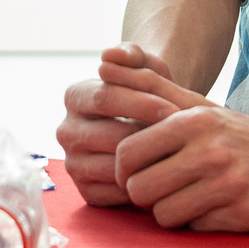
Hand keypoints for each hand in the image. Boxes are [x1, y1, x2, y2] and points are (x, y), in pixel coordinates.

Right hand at [57, 43, 189, 206]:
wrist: (153, 127)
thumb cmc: (150, 94)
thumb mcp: (146, 66)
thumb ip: (132, 54)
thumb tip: (109, 55)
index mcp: (74, 96)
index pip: (105, 98)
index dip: (142, 103)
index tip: (174, 108)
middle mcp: (66, 131)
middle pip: (109, 135)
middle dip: (149, 136)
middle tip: (182, 138)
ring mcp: (73, 163)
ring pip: (113, 167)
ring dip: (147, 163)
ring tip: (177, 156)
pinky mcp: (86, 191)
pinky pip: (115, 193)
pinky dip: (142, 185)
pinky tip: (165, 174)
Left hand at [109, 53, 248, 232]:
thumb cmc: (243, 136)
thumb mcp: (203, 108)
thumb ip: (153, 87)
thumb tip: (103, 61)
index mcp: (194, 122)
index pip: (127, 153)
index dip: (125, 169)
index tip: (137, 172)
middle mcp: (210, 150)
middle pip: (139, 188)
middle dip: (145, 194)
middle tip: (162, 189)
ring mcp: (229, 184)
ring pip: (164, 214)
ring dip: (171, 211)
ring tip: (188, 197)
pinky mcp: (245, 214)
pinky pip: (195, 228)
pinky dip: (199, 222)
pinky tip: (216, 207)